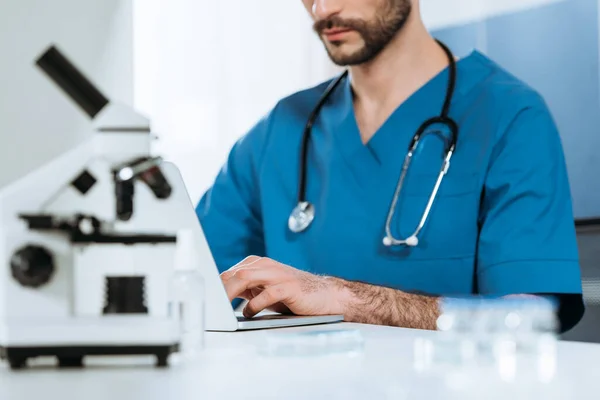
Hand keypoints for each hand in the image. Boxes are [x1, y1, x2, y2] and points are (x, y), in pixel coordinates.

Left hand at [220, 256, 343, 317]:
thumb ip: (246, 289)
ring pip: (246, 278)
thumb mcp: (265, 290)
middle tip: (209, 305)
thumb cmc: (293, 294)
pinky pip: (266, 293)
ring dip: (230, 292)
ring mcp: (278, 275)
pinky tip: (250, 312)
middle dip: (219, 289)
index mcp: (258, 265)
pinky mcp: (289, 287)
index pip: (230, 272)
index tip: (205, 299)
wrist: (325, 296)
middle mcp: (266, 266)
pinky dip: (254, 304)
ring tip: (222, 307)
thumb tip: (221, 297)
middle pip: (234, 273)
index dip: (216, 286)